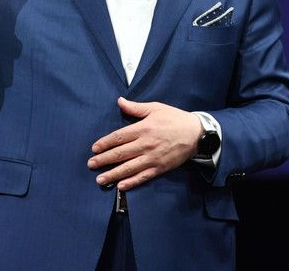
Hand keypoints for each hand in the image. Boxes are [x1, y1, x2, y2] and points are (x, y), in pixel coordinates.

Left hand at [87, 96, 203, 190]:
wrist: (197, 134)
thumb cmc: (175, 119)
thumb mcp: (156, 108)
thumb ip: (136, 107)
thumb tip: (120, 101)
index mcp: (143, 128)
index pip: (119, 137)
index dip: (105, 143)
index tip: (94, 148)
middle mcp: (145, 144)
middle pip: (120, 154)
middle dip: (104, 160)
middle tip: (91, 164)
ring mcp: (152, 158)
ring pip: (129, 168)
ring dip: (113, 174)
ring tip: (100, 179)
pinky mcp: (160, 168)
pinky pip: (143, 177)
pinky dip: (131, 182)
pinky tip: (121, 186)